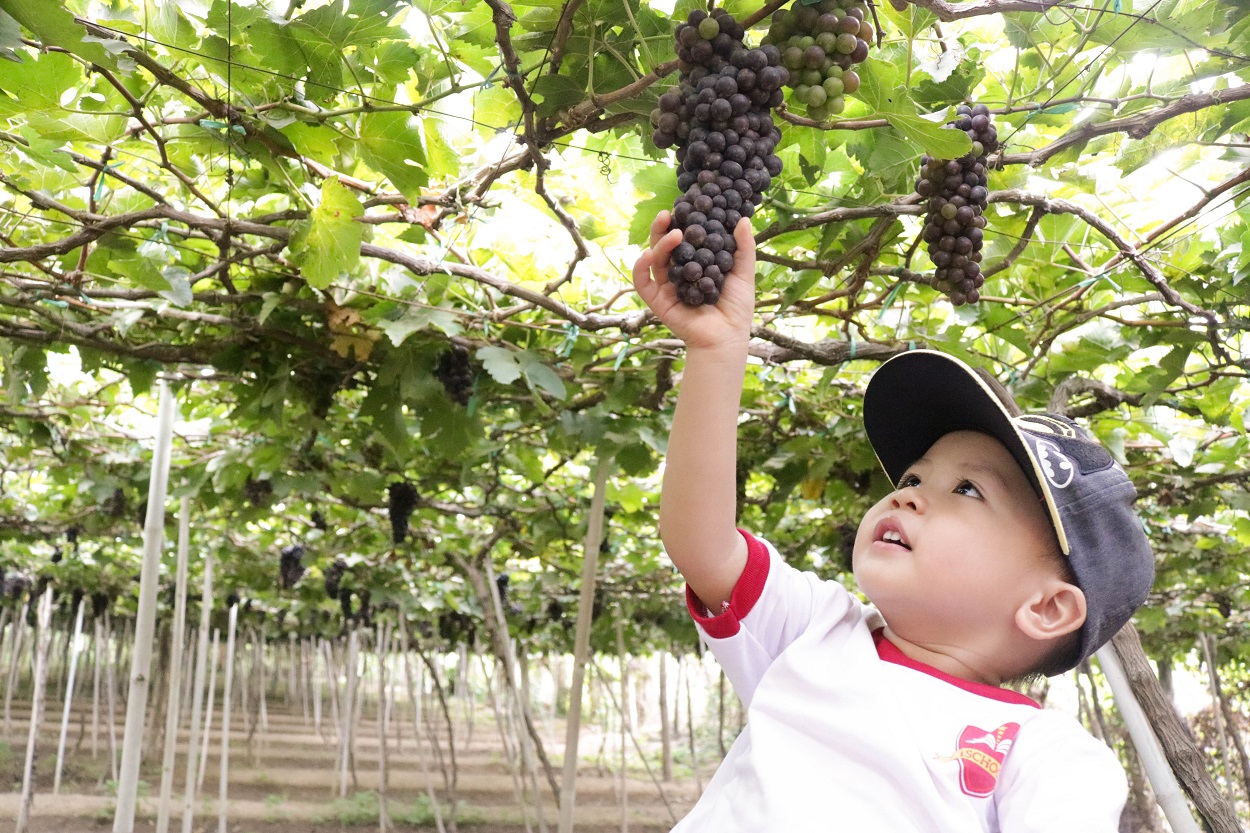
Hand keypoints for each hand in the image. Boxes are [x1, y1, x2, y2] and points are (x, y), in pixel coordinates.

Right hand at [632, 210, 755, 350]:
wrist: (727, 336)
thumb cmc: (736, 307)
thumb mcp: (743, 272)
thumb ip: (743, 247)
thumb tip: (744, 219)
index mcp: (696, 263)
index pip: (685, 238)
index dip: (682, 222)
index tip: (685, 206)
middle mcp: (679, 272)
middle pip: (665, 246)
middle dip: (663, 228)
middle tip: (668, 213)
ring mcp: (667, 286)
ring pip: (654, 260)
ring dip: (659, 244)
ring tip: (673, 234)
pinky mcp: (657, 301)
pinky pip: (642, 282)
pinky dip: (640, 267)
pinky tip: (647, 254)